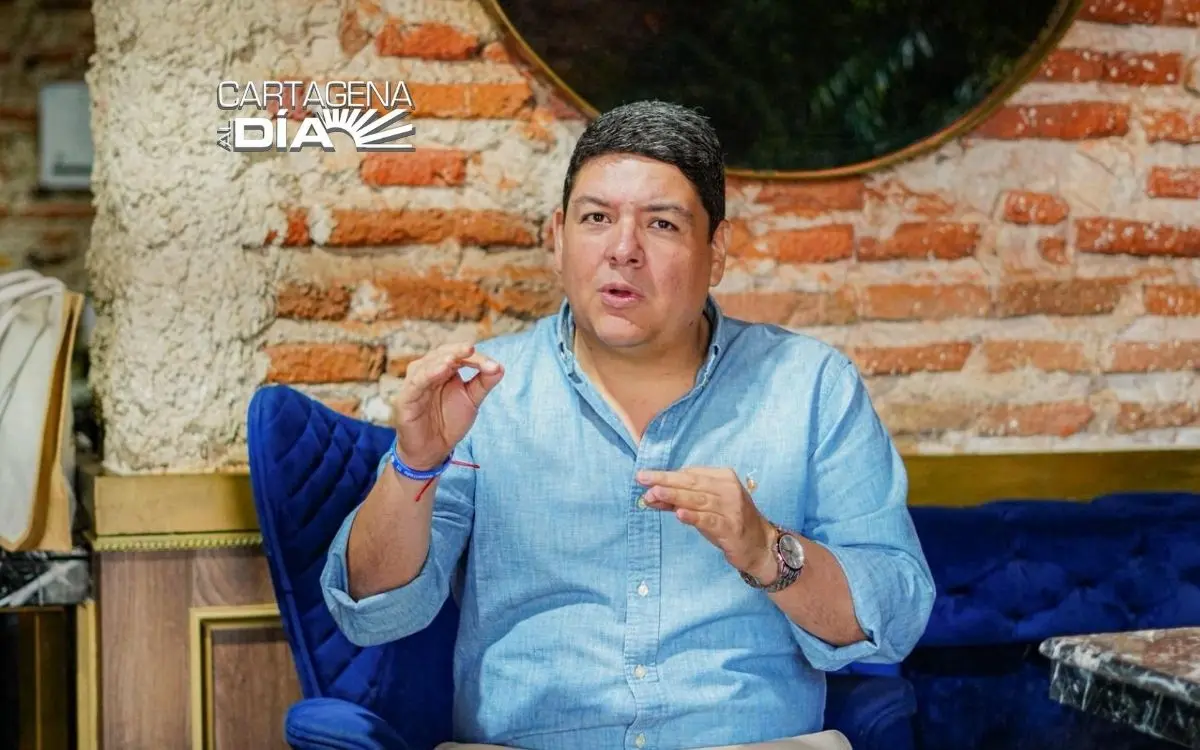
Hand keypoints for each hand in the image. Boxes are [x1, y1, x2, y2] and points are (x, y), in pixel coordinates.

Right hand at [391, 342, 502, 470]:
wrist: (433, 451)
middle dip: (457, 352)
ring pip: (426, 365)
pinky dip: (428, 375)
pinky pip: (416, 383)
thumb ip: (483, 383)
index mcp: (443, 370)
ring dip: (441, 360)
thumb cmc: (449, 422)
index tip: (494, 366)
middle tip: (472, 349)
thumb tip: (500, 366)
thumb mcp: (471, 400)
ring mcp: (415, 384)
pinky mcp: (405, 399)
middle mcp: (427, 372)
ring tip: (455, 358)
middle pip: (442, 354)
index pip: (458, 356)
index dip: (475, 358)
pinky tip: (442, 370)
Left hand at [636, 467, 775, 581]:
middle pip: (692, 483)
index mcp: (723, 477)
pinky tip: (679, 514)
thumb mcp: (706, 507)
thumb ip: (681, 499)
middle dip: (665, 481)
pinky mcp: (731, 528)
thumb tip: (651, 494)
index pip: (690, 474)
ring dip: (674, 496)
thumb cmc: (729, 522)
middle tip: (642, 479)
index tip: (644, 477)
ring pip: (698, 500)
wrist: (760, 545)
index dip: (667, 476)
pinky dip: (694, 517)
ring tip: (654, 493)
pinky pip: (709, 521)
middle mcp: (729, 489)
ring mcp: (732, 508)